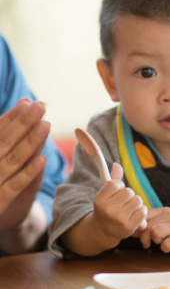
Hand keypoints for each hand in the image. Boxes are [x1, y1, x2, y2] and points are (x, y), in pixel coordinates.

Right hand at [0, 99, 49, 229]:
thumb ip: (4, 138)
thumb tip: (22, 109)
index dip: (11, 116)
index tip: (27, 101)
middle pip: (4, 142)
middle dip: (23, 122)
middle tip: (41, 106)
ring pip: (11, 160)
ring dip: (30, 142)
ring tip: (46, 125)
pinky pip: (13, 186)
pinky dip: (28, 172)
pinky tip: (43, 159)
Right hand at [91, 163, 146, 246]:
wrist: (104, 231)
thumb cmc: (106, 208)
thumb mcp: (105, 195)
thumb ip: (113, 179)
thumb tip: (117, 165)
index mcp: (99, 200)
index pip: (116, 184)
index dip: (119, 186)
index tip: (116, 192)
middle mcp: (108, 210)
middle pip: (129, 191)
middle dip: (128, 195)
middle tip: (123, 202)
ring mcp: (119, 219)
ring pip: (138, 200)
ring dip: (136, 202)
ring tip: (129, 208)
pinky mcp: (129, 226)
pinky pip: (143, 210)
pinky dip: (141, 210)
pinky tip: (134, 214)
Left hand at [138, 207, 169, 257]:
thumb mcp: (161, 224)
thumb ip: (147, 225)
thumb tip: (132, 231)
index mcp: (164, 211)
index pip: (144, 215)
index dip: (139, 227)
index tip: (138, 235)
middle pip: (148, 225)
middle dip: (144, 237)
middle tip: (147, 243)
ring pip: (155, 232)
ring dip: (155, 241)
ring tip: (160, 242)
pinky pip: (165, 244)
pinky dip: (164, 249)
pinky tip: (168, 247)